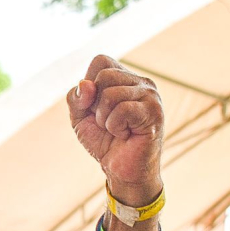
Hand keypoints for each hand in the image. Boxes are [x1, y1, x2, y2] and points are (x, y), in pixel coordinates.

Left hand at [67, 55, 163, 205]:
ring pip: (110, 94)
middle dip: (95, 106)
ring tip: (117, 130)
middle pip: (104, 76)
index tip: (93, 108)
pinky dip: (115, 127)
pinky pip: (121, 110)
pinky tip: (126, 134)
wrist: (121, 169)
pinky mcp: (154, 111)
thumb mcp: (79, 118)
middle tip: (107, 122)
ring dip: (104, 119)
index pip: (100, 61)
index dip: (88, 86)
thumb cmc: (104, 141)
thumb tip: (86, 84)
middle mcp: (141, 81)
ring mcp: (150, 95)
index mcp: (124, 78)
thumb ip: (76, 98)